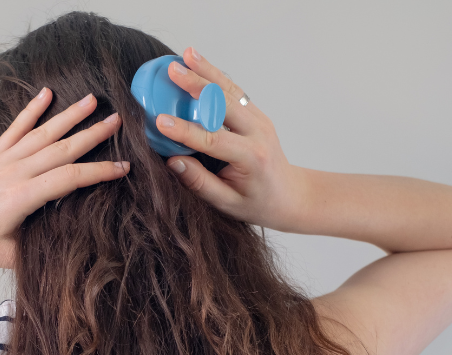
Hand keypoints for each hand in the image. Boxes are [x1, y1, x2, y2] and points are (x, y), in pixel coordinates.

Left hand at [0, 89, 128, 267]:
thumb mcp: (3, 256)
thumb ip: (35, 250)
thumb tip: (64, 247)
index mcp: (22, 197)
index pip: (70, 178)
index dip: (99, 172)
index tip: (123, 168)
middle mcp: (15, 173)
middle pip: (62, 148)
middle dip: (93, 134)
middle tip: (118, 121)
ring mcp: (3, 161)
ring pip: (43, 133)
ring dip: (69, 116)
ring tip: (92, 100)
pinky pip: (16, 129)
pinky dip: (31, 110)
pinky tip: (46, 94)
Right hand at [153, 47, 305, 231]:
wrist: (290, 195)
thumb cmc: (258, 203)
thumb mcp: (227, 203)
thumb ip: (200, 183)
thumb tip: (172, 161)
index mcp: (250, 157)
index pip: (212, 139)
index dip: (185, 130)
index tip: (161, 121)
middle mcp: (258, 133)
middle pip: (224, 102)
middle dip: (197, 85)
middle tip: (172, 71)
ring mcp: (259, 120)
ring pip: (230, 90)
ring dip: (207, 71)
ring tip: (186, 54)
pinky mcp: (256, 114)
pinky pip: (234, 91)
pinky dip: (216, 76)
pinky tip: (199, 62)